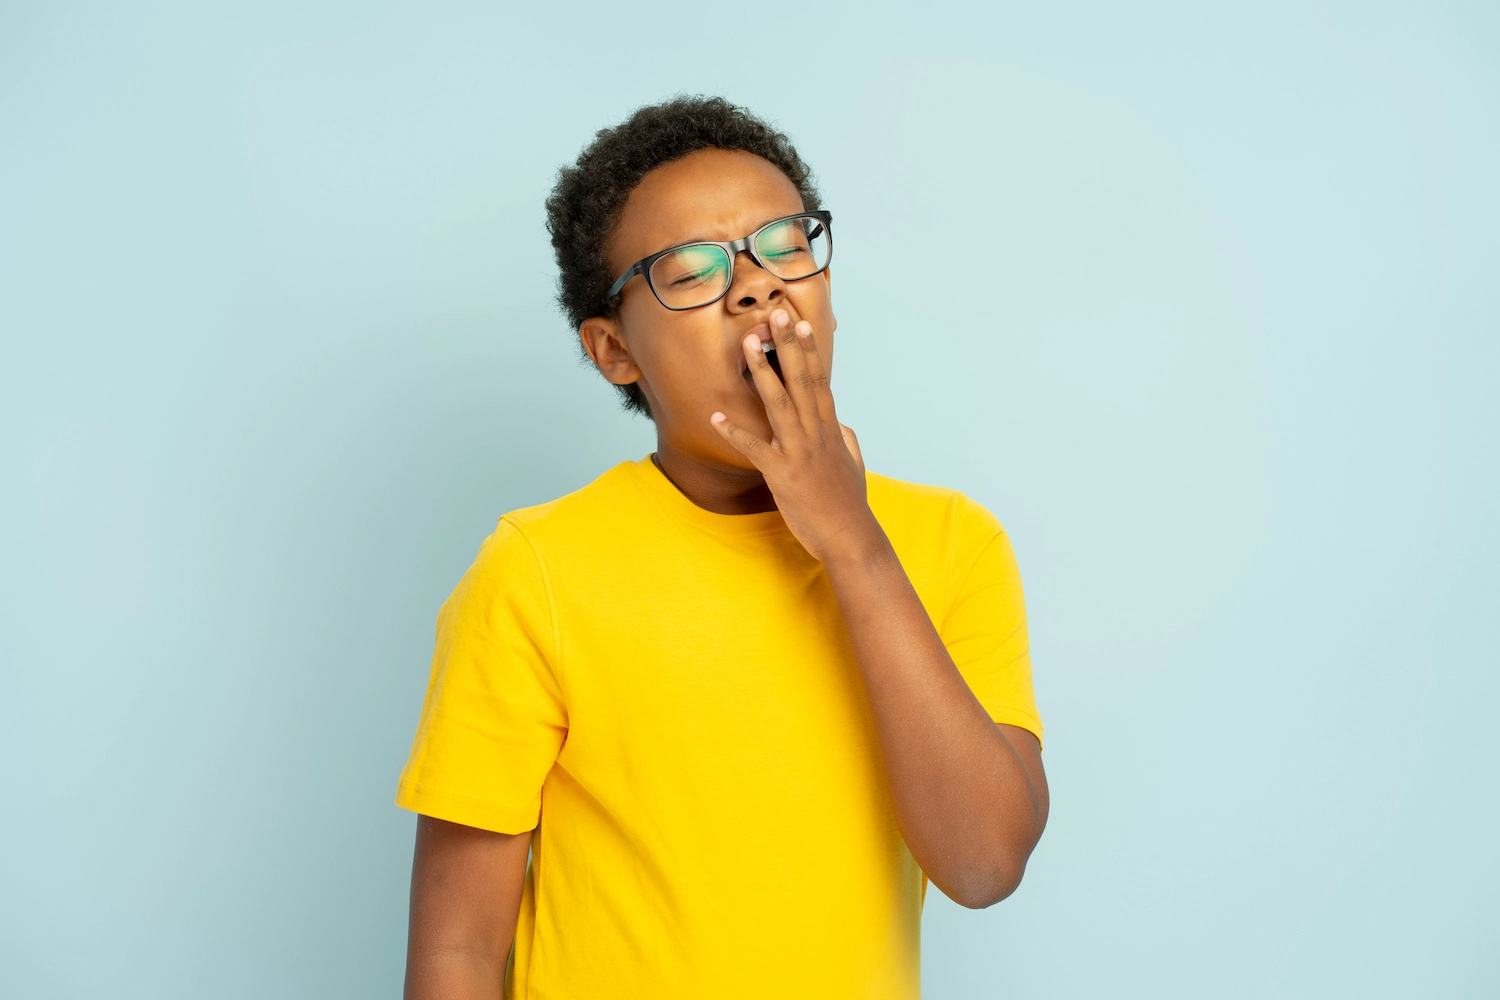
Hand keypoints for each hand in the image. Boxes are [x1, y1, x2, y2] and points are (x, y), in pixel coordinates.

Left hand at [711, 309, 878, 563]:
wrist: (850, 538)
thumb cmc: (850, 504)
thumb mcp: (854, 464)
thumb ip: (847, 440)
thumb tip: (842, 425)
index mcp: (831, 430)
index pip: (818, 382)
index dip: (808, 352)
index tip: (799, 326)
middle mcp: (816, 434)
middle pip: (800, 381)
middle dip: (787, 347)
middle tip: (775, 316)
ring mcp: (800, 453)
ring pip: (778, 404)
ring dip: (761, 373)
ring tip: (747, 346)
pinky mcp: (783, 475)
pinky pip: (755, 448)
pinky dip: (734, 432)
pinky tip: (716, 416)